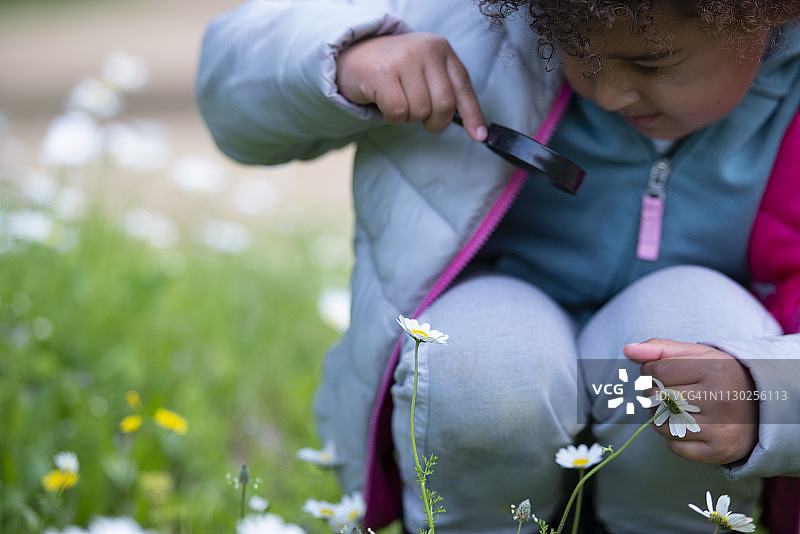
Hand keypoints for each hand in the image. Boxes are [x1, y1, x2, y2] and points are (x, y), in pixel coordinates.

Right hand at [335, 32, 486, 140]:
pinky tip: (386, 104)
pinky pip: (398, 112)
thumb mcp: (425, 72)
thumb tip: (474, 129)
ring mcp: (404, 59)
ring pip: (420, 111)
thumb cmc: (395, 70)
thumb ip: (446, 91)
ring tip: (400, 103)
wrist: (354, 55)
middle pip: (444, 105)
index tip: (478, 136)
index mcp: (441, 49)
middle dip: (435, 122)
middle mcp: (426, 50)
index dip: (473, 115)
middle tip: (422, 119)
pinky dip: (393, 118)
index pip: (463, 87)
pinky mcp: (382, 73)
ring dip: (410, 118)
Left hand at [624, 338, 758, 464]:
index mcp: (714, 370)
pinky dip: (673, 439)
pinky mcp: (720, 451)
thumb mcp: (696, 354)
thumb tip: (628, 349)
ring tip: (677, 410)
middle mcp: (720, 399)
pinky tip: (688, 427)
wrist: (762, 406)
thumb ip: (660, 348)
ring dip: (659, 418)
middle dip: (653, 395)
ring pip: (661, 425)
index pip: (656, 371)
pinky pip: (674, 447)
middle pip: (656, 398)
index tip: (661, 373)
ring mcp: (722, 428)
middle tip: (669, 393)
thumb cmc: (720, 376)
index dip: (649, 371)